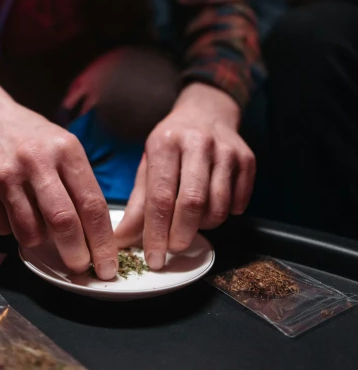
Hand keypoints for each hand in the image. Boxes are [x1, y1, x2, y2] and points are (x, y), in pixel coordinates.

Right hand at [0, 71, 117, 278]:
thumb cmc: (32, 138)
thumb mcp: (63, 147)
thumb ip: (78, 185)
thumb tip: (95, 238)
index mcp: (66, 149)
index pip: (92, 204)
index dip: (103, 241)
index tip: (108, 266)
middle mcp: (37, 160)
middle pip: (64, 222)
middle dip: (76, 254)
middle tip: (80, 267)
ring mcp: (6, 174)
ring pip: (31, 232)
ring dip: (38, 239)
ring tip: (36, 222)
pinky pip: (2, 228)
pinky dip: (10, 227)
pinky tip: (8, 205)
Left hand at [115, 83, 255, 269]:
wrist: (206, 110)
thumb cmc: (172, 142)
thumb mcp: (149, 163)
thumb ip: (137, 203)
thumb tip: (122, 240)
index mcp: (166, 143)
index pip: (161, 197)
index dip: (156, 233)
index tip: (153, 258)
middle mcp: (198, 143)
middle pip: (192, 204)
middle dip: (181, 236)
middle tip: (173, 249)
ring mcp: (226, 151)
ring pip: (218, 208)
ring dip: (204, 227)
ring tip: (191, 221)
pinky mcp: (247, 159)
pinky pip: (238, 204)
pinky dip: (225, 215)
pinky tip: (212, 204)